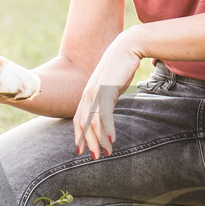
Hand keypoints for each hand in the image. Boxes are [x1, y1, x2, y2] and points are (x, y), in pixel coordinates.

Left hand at [74, 30, 142, 158]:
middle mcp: (87, 94)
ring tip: (105, 153)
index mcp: (87, 94)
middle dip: (87, 142)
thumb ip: (106, 99)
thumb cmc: (120, 67)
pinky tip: (112, 140)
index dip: (78, 135)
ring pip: (93, 121)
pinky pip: (105, 114)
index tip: (81, 150)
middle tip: (94, 157)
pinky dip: (107, 128)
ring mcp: (95, 93)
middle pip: (82, 123)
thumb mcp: (110, 86)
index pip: (78, 118)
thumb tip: (106, 111)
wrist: (127, 48)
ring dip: (99, 139)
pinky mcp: (106, 90)